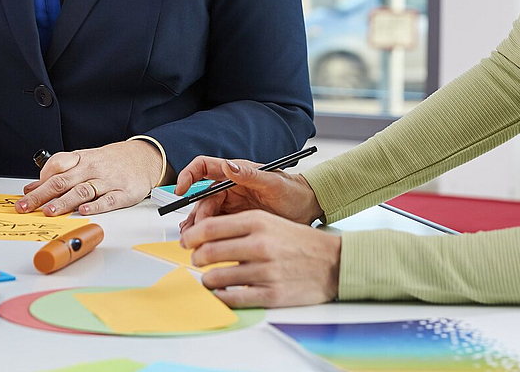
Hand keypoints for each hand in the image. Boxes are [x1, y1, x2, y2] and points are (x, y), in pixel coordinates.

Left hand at [17, 140, 165, 216]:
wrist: (144, 157)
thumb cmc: (109, 161)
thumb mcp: (83, 160)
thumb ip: (59, 173)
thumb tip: (32, 188)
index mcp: (81, 159)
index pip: (56, 166)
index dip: (40, 180)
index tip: (25, 195)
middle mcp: (92, 169)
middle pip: (63, 180)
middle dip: (42, 195)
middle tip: (26, 206)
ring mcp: (108, 181)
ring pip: (83, 191)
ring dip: (65, 201)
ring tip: (50, 211)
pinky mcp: (123, 193)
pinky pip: (108, 200)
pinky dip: (96, 206)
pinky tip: (84, 211)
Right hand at [175, 155, 322, 234]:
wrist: (308, 208)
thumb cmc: (293, 191)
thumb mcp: (274, 182)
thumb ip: (250, 175)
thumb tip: (228, 165)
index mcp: (235, 173)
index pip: (203, 167)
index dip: (188, 175)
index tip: (180, 190)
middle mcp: (229, 187)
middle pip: (201, 198)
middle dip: (194, 214)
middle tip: (193, 233)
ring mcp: (231, 204)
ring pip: (206, 214)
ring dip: (197, 226)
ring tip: (191, 241)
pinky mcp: (236, 220)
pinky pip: (217, 226)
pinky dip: (207, 235)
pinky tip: (203, 244)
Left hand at [179, 209, 339, 307]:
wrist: (333, 262)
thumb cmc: (298, 242)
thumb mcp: (270, 222)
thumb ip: (239, 226)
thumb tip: (205, 235)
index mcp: (257, 222)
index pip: (211, 228)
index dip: (192, 236)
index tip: (186, 241)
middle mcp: (260, 244)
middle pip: (209, 252)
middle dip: (195, 258)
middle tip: (195, 260)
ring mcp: (266, 271)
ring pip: (217, 277)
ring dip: (206, 280)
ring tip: (209, 279)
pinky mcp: (272, 294)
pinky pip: (234, 298)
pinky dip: (221, 297)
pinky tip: (220, 293)